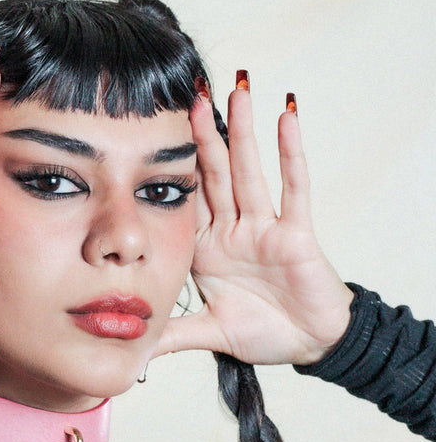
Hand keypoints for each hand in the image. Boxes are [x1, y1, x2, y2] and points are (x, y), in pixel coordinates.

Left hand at [154, 78, 353, 365]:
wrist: (308, 344)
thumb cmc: (263, 332)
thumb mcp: (208, 331)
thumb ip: (172, 335)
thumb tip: (132, 354)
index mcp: (207, 249)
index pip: (184, 201)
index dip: (168, 170)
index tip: (149, 135)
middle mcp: (232, 230)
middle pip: (214, 174)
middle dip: (202, 135)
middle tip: (189, 92)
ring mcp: (264, 228)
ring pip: (249, 171)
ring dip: (243, 130)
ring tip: (236, 87)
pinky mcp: (296, 233)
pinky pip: (294, 188)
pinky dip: (291, 153)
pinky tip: (285, 116)